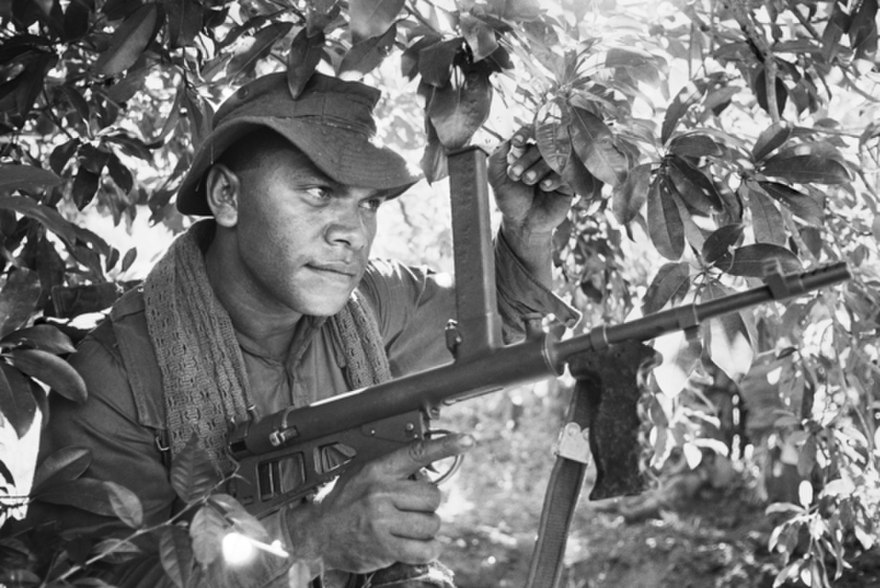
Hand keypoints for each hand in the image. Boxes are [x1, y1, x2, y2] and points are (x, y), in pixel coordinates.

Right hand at [290, 434, 473, 573]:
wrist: (316, 532)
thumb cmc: (343, 502)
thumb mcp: (364, 475)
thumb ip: (394, 471)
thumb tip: (430, 471)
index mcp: (378, 470)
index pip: (417, 453)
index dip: (445, 445)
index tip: (467, 440)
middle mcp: (381, 493)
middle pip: (433, 496)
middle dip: (428, 506)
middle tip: (412, 511)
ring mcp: (382, 520)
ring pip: (432, 524)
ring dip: (427, 530)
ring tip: (408, 529)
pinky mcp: (384, 547)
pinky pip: (425, 549)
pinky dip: (428, 550)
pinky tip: (418, 547)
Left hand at [487, 128, 573, 239]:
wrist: (523, 224)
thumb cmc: (510, 200)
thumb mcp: (497, 179)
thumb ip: (496, 159)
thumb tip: (504, 140)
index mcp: (527, 152)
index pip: (529, 134)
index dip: (524, 134)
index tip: (516, 142)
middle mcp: (543, 157)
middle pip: (542, 146)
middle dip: (527, 158)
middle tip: (515, 173)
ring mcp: (557, 169)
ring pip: (554, 159)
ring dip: (539, 168)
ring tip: (527, 180)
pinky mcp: (567, 183)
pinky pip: (565, 174)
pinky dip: (554, 178)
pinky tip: (544, 186)